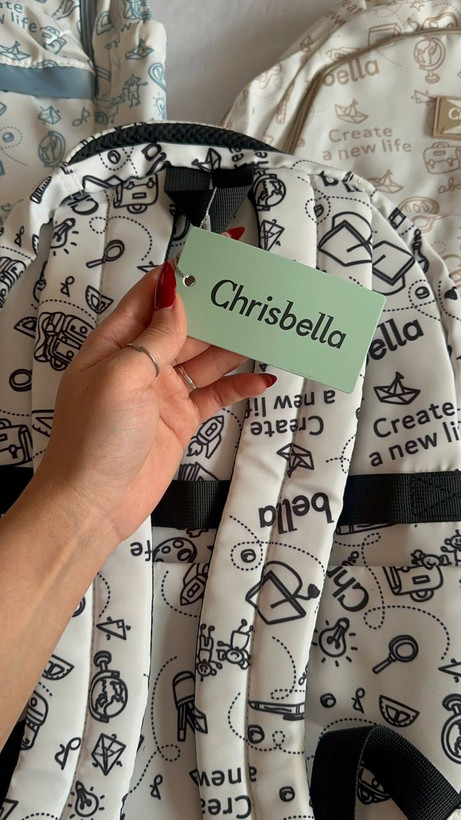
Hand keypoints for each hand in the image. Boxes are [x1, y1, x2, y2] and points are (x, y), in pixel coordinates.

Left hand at [34, 247, 274, 545]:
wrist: (93, 502)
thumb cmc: (93, 438)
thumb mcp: (121, 377)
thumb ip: (154, 337)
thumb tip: (175, 294)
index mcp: (117, 343)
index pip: (153, 297)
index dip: (184, 276)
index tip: (217, 258)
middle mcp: (141, 363)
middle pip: (187, 325)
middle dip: (219, 310)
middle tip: (256, 293)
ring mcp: (163, 391)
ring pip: (207, 358)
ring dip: (236, 345)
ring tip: (270, 328)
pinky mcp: (181, 419)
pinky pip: (215, 394)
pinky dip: (238, 386)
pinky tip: (262, 378)